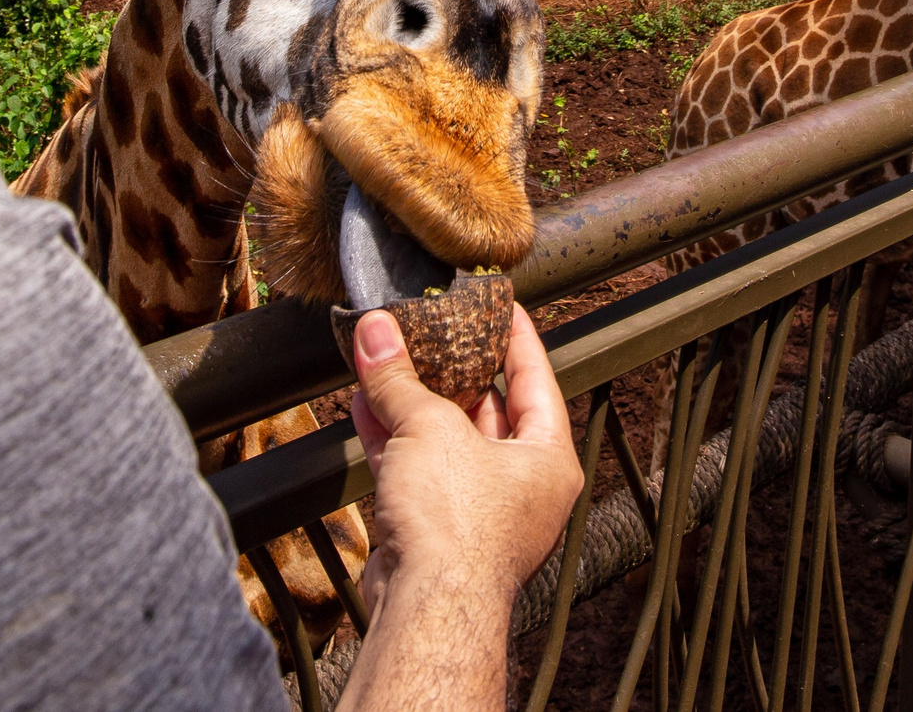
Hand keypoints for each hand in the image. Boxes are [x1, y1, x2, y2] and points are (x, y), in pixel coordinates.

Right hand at [348, 305, 580, 620]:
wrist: (427, 609)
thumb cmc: (458, 527)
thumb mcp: (429, 429)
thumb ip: (399, 378)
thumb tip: (376, 330)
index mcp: (547, 459)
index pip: (535, 378)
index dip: (514, 335)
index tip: (497, 304)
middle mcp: (520, 487)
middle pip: (486, 409)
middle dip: (450, 369)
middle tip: (429, 327)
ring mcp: (477, 513)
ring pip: (444, 441)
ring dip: (411, 401)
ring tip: (385, 357)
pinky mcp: (436, 532)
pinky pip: (415, 470)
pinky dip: (392, 437)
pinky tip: (365, 404)